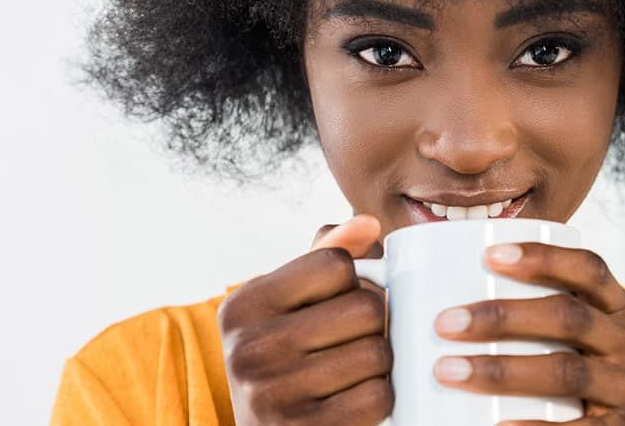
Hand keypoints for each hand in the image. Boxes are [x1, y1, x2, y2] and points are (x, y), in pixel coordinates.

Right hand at [217, 215, 392, 424]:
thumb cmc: (285, 358)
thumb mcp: (288, 303)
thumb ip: (325, 255)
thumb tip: (368, 225)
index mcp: (244, 304)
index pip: (336, 264)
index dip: (352, 283)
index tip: (336, 305)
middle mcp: (250, 348)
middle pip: (365, 307)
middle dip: (372, 324)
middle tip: (353, 341)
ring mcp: (273, 395)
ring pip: (377, 353)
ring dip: (379, 363)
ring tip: (354, 370)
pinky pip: (377, 398)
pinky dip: (380, 398)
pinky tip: (356, 398)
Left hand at [431, 243, 624, 424]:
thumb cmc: (610, 374)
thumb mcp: (602, 334)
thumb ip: (554, 313)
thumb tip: (464, 296)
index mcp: (620, 311)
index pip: (589, 269)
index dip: (542, 256)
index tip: (490, 254)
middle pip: (567, 319)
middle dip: (502, 316)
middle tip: (446, 322)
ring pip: (564, 371)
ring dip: (501, 369)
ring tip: (449, 370)